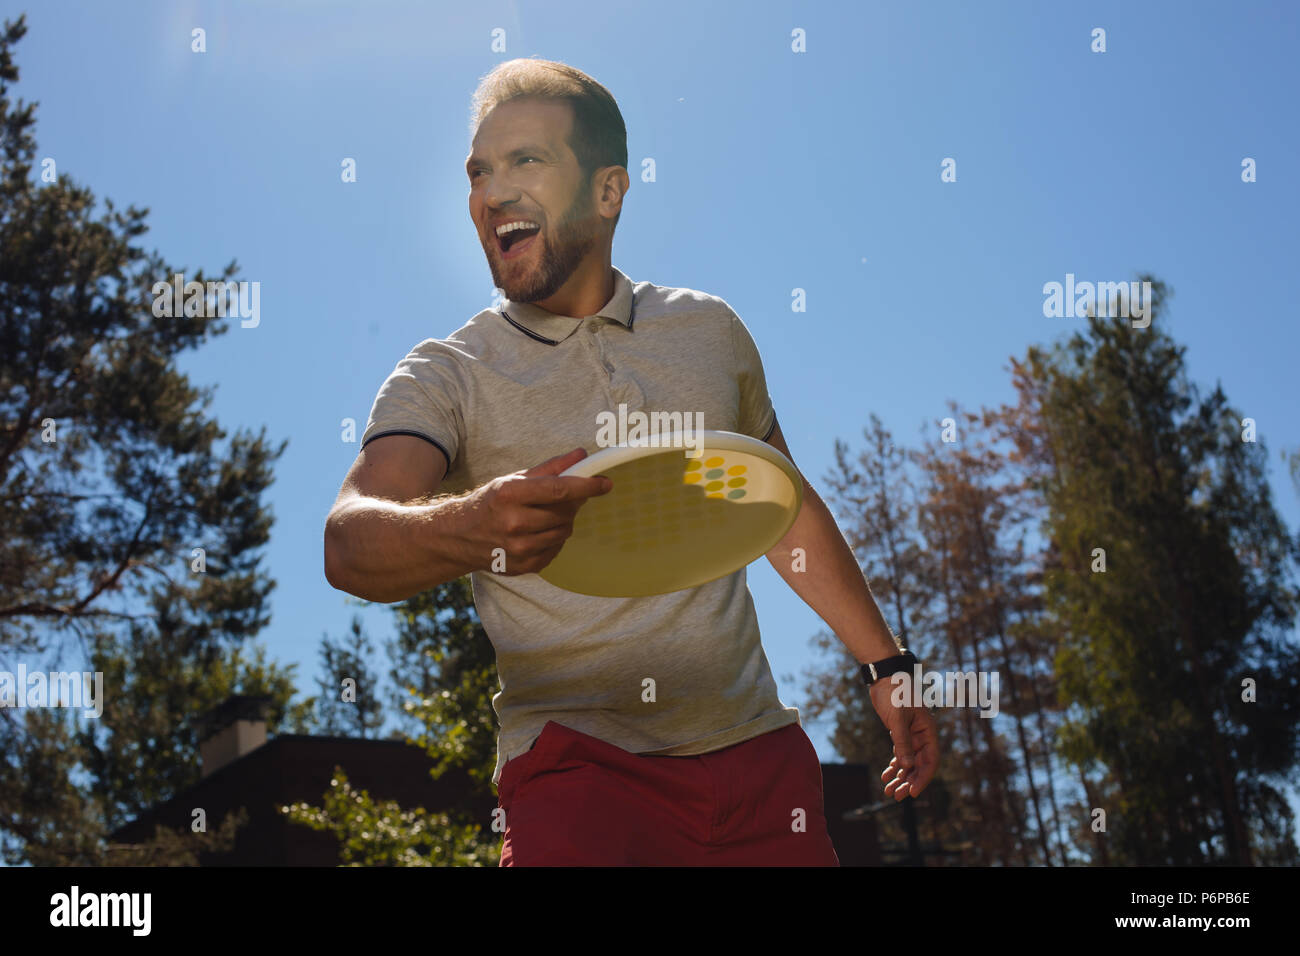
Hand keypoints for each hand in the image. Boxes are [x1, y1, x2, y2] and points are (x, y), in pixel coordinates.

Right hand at [463, 447, 612, 574]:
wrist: (459, 537)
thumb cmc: (489, 503)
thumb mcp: (514, 480)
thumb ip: (550, 468)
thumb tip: (581, 455)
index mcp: (509, 495)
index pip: (558, 489)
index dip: (586, 486)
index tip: (605, 483)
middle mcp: (513, 523)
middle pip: (565, 512)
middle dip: (573, 502)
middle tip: (567, 496)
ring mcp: (518, 548)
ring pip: (564, 531)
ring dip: (564, 520)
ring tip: (546, 514)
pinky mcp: (524, 566)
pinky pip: (556, 549)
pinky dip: (554, 538)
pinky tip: (538, 532)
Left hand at [868, 678, 938, 800]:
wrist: (883, 676)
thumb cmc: (895, 692)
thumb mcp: (898, 718)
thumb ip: (902, 742)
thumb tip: (906, 767)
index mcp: (928, 731)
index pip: (930, 760)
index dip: (922, 778)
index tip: (912, 792)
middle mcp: (923, 735)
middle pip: (919, 765)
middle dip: (909, 782)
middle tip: (897, 796)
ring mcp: (911, 735)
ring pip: (909, 762)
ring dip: (900, 777)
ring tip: (889, 791)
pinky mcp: (900, 733)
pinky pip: (900, 754)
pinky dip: (894, 766)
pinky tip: (885, 776)